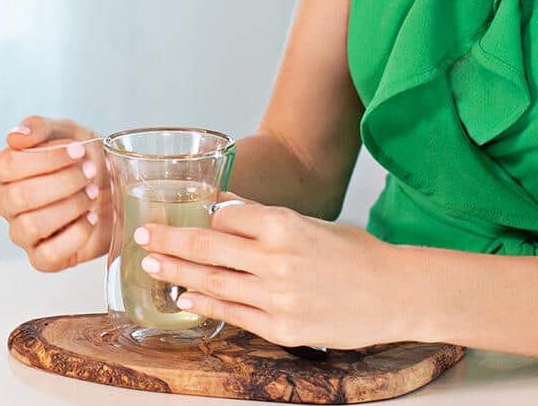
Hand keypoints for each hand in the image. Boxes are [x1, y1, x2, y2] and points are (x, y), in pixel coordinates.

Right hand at [0, 115, 110, 271]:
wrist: (116, 186)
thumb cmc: (85, 159)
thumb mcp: (69, 132)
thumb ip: (40, 128)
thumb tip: (15, 136)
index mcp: (4, 171)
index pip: (6, 166)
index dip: (46, 158)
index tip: (78, 151)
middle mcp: (6, 203)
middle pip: (18, 197)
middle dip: (62, 183)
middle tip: (90, 173)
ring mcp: (22, 232)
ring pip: (30, 226)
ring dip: (70, 207)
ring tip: (93, 193)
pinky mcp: (42, 258)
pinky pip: (47, 256)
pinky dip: (75, 235)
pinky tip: (92, 218)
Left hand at [136, 192, 407, 349]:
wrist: (396, 294)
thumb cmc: (356, 254)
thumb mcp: (310, 223)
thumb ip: (264, 219)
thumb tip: (222, 208)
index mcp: (284, 225)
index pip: (223, 217)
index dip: (195, 217)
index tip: (172, 214)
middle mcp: (276, 259)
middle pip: (206, 248)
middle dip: (168, 240)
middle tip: (141, 234)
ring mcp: (278, 297)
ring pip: (212, 283)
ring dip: (176, 274)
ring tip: (152, 266)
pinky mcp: (283, 329)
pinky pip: (233, 315)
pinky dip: (204, 305)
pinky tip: (185, 299)